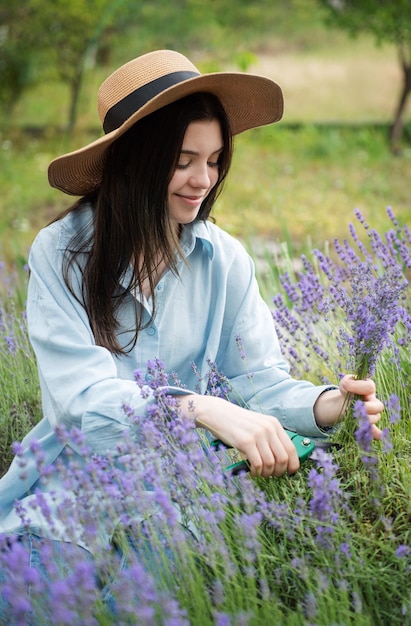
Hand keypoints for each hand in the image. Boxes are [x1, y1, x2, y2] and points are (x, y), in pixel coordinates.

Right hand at [178, 394, 299, 477]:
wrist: (217, 413)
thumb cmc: (236, 423)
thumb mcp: (257, 426)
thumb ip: (270, 439)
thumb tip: (282, 460)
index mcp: (274, 424)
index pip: (291, 449)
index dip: (293, 464)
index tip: (289, 473)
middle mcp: (268, 428)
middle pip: (283, 458)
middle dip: (279, 472)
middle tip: (271, 475)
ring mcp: (257, 435)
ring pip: (271, 464)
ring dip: (266, 473)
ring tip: (259, 473)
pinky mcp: (246, 442)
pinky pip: (258, 464)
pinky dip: (256, 472)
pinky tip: (252, 472)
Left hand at [339, 375, 383, 439]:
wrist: (344, 402)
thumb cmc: (347, 390)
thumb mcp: (345, 383)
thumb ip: (347, 381)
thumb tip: (347, 385)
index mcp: (369, 388)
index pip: (370, 387)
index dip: (358, 387)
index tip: (346, 386)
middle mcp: (373, 400)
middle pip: (378, 406)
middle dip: (367, 407)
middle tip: (355, 407)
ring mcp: (371, 412)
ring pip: (375, 418)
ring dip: (365, 419)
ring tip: (354, 417)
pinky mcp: (367, 423)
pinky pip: (374, 430)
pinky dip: (376, 433)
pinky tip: (378, 436)